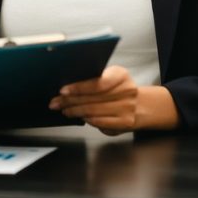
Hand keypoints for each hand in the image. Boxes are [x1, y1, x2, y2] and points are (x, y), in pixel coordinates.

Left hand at [48, 65, 178, 134]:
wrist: (141, 106)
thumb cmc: (119, 89)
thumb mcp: (111, 77)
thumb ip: (94, 78)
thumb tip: (67, 85)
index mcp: (121, 75)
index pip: (97, 82)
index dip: (78, 87)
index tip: (62, 90)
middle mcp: (127, 91)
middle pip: (92, 98)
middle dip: (70, 100)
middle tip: (56, 102)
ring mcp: (127, 108)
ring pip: (94, 111)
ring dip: (75, 111)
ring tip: (64, 110)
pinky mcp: (125, 122)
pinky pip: (100, 122)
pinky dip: (87, 119)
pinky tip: (79, 117)